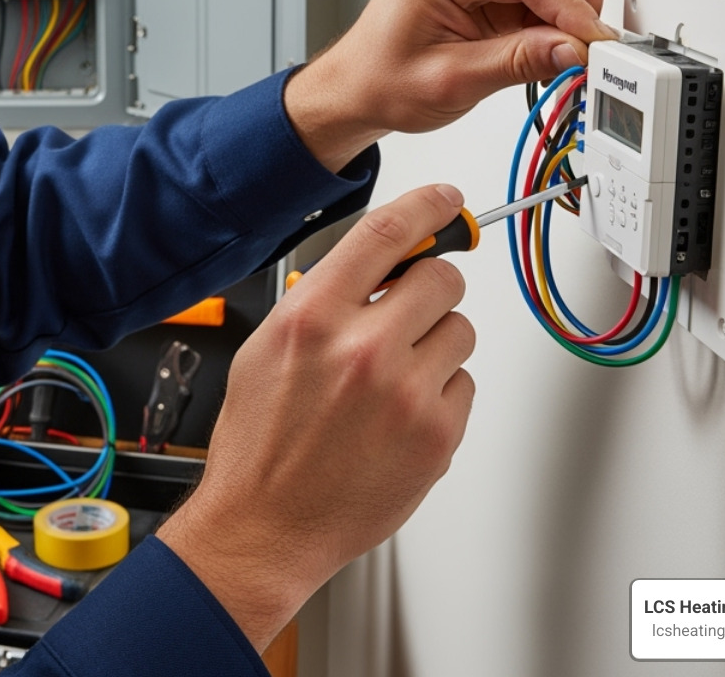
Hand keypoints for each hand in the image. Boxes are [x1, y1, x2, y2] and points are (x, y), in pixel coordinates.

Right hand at [156, 185, 476, 649]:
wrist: (266, 524)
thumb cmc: (260, 444)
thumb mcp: (266, 349)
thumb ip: (321, 300)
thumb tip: (376, 267)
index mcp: (313, 317)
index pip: (387, 233)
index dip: (426, 206)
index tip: (445, 200)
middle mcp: (363, 349)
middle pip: (441, 278)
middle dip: (431, 288)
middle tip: (410, 311)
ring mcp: (406, 394)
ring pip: (460, 331)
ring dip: (435, 344)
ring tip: (394, 376)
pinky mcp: (436, 435)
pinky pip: (464, 385)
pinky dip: (440, 394)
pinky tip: (399, 416)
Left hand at [285, 0, 616, 170]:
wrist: (354, 89)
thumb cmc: (381, 81)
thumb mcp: (451, 82)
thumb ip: (516, 62)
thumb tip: (573, 49)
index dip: (571, 9)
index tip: (594, 44)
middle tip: (587, 44)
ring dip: (567, 1)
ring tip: (565, 48)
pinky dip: (552, 10)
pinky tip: (547, 43)